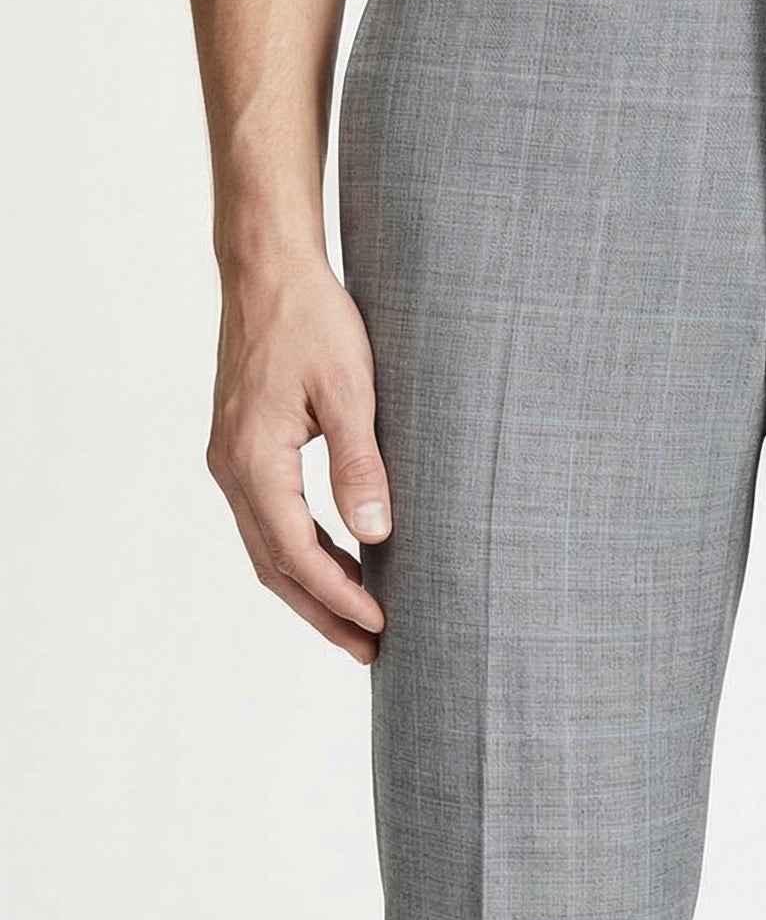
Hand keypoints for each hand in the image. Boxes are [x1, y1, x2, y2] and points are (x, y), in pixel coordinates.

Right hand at [207, 248, 389, 661]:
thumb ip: (361, 465)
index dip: (339, 597)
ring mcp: (231, 460)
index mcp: (253, 459)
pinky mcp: (241, 450)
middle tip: (373, 651)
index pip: (297, 553)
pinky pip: (269, 521)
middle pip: (275, 567)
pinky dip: (303, 554)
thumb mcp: (350, 390)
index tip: (381, 626)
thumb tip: (376, 537)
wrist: (267, 268)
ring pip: (268, 549)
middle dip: (323, 613)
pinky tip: (341, 566)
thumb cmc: (312, 317)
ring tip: (361, 623)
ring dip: (312, 590)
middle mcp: (231, 467)